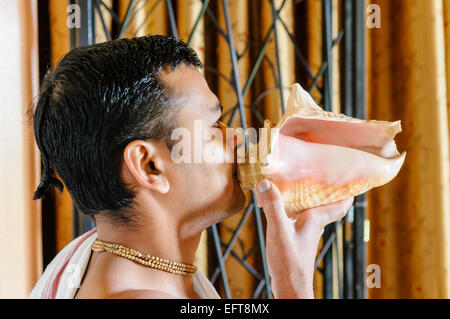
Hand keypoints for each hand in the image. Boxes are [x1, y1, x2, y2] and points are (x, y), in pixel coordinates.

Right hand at [255, 179, 353, 298]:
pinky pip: (302, 221)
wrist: (290, 287)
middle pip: (327, 207)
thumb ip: (273, 206)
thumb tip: (265, 183)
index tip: (351, 179)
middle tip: (327, 178)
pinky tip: (287, 211)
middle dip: (329, 193)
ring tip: (306, 188)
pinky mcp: (297, 241)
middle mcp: (314, 226)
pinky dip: (298, 211)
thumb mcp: (279, 230)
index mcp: (315, 220)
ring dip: (313, 202)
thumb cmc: (290, 261)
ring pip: (315, 213)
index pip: (339, 205)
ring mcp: (306, 235)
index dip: (347, 193)